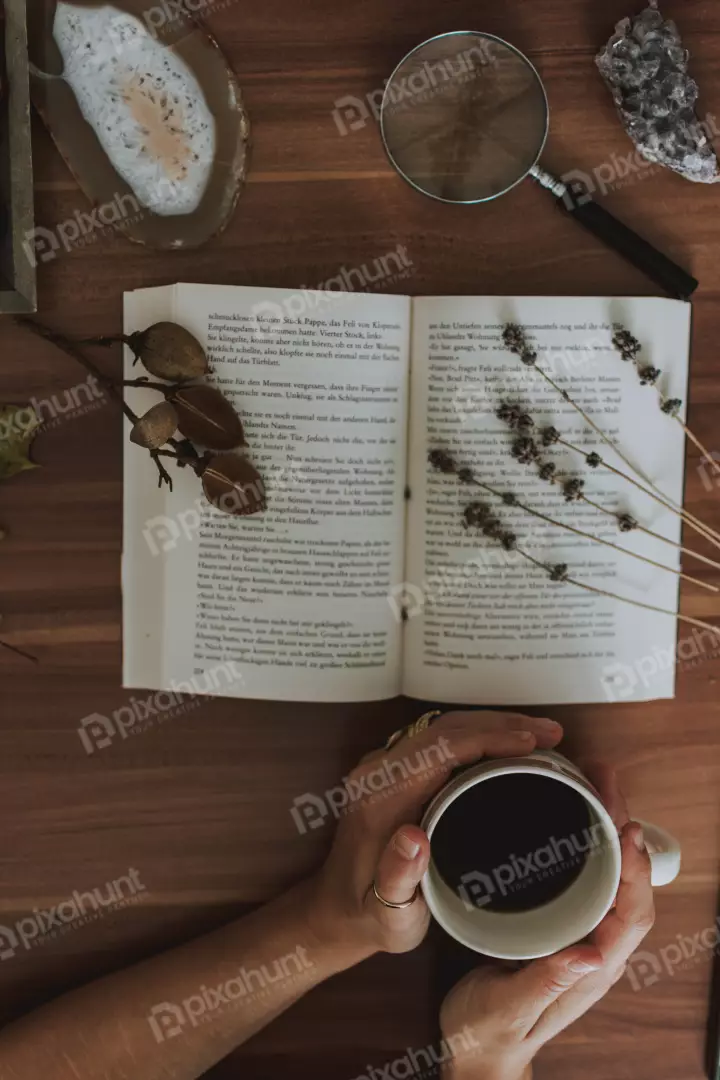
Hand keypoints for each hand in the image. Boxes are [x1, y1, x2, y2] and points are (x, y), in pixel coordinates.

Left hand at [305, 711, 563, 964]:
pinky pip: (440, 739)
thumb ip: (397, 877)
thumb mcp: (387, 914)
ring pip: (443, 728)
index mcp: (379, 798)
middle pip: (445, 728)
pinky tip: (508, 744)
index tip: (532, 743)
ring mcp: (385, 767)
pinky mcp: (394, 771)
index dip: (488, 738)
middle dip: (501, 723)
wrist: (336, 911)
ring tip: (540, 734)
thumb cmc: (368, 918)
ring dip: (492, 724)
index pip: (439, 749)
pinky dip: (478, 735)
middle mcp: (378, 772)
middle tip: (552, 732)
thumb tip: (414, 837)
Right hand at [438, 767, 653, 1079]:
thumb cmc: (489, 1032)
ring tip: (594, 785)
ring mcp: (582, 935)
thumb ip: (546, 983)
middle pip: (629, 885)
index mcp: (592, 969)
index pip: (633, 914)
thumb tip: (593, 953)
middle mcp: (596, 949)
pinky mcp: (562, 924)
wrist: (477, 1051)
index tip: (626, 826)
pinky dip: (587, 842)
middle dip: (624, 831)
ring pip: (612, 877)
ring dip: (608, 830)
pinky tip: (571, 815)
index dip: (635, 870)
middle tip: (606, 781)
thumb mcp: (508, 1009)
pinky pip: (589, 878)